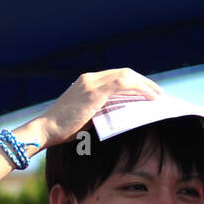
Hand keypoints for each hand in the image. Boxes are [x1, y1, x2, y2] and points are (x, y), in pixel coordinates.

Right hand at [32, 69, 161, 150]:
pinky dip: (139, 89)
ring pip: (126, 76)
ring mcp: (92, 83)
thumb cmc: (62, 130)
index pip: (116, 76)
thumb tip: (121, 113)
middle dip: (143, 82)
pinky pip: (123, 84)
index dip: (134, 83)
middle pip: (124, 73)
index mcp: (86, 82)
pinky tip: (149, 98)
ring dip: (144, 85)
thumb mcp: (85, 116)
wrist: (45, 130)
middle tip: (157, 93)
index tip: (145, 92)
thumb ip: (101, 110)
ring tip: (157, 95)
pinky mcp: (94, 92)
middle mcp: (90, 78)